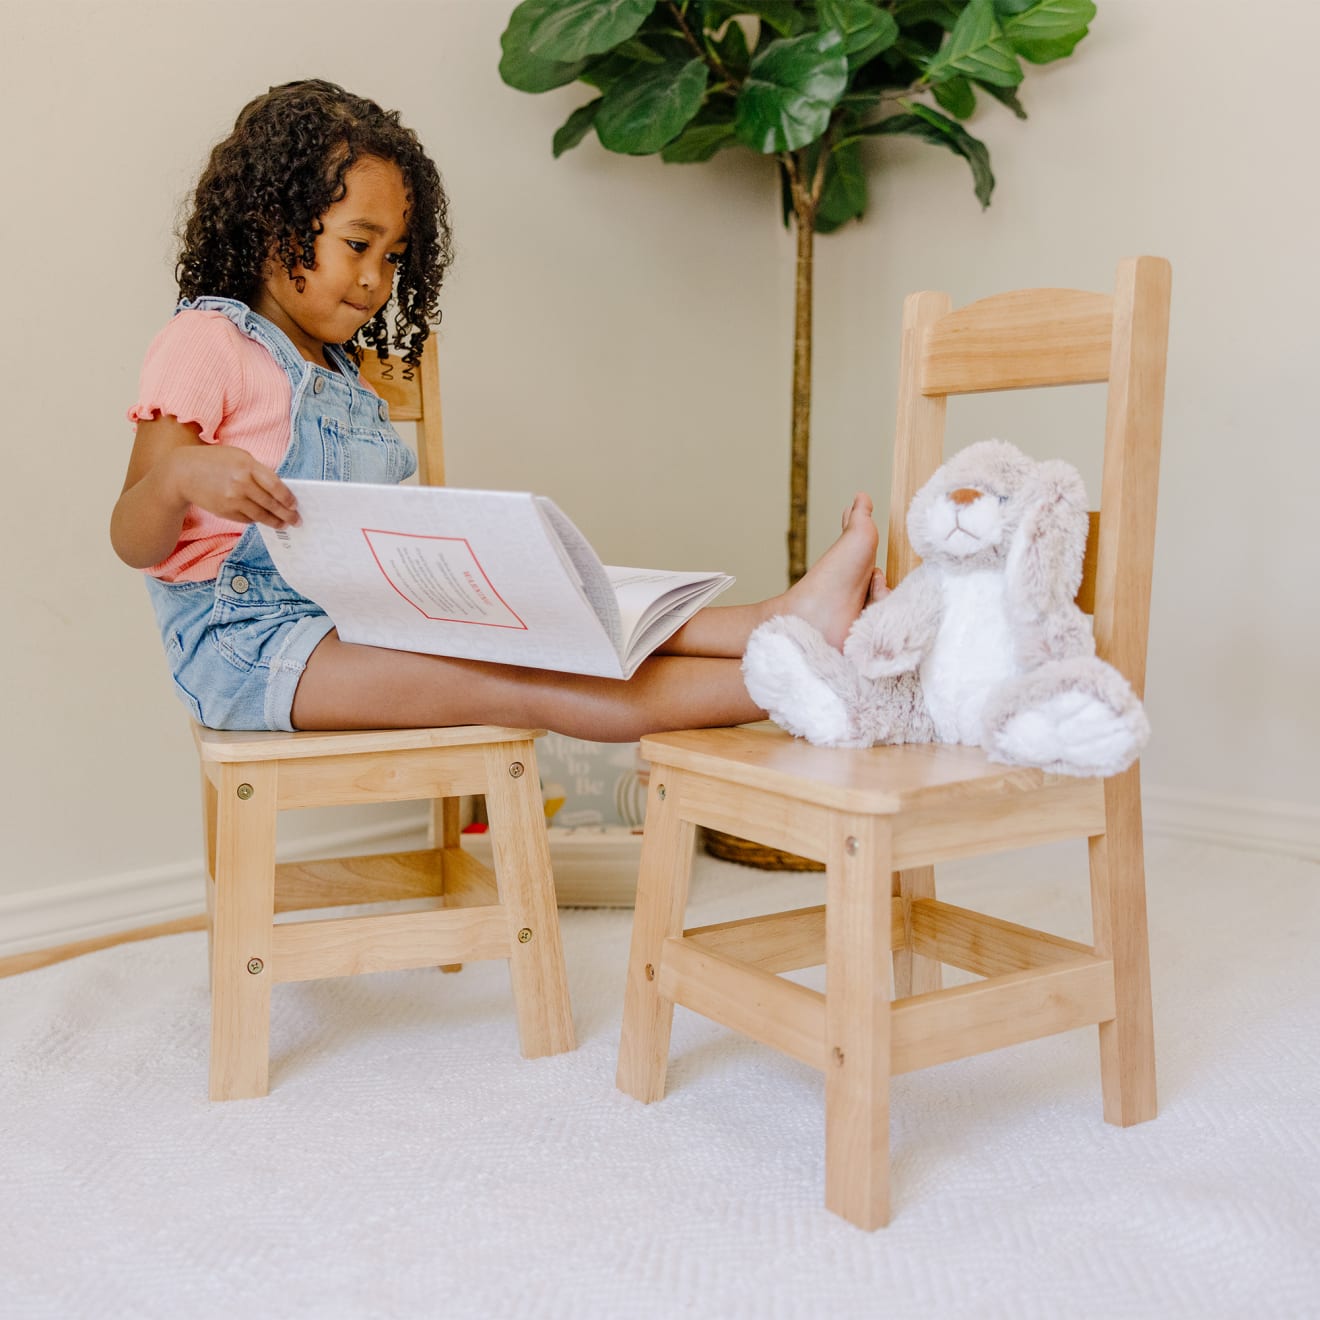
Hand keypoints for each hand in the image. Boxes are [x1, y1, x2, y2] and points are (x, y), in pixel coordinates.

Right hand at [168, 444, 299, 528]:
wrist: (183, 473)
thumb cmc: (214, 461)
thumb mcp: (238, 457)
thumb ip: (258, 471)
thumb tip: (279, 489)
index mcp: (247, 466)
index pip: (275, 486)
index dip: (288, 498)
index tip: (295, 504)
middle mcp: (240, 484)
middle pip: (271, 504)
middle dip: (286, 514)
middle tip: (296, 521)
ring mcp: (232, 500)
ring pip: (260, 515)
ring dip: (274, 522)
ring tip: (284, 525)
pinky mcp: (225, 512)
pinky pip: (247, 519)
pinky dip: (256, 519)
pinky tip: (263, 519)